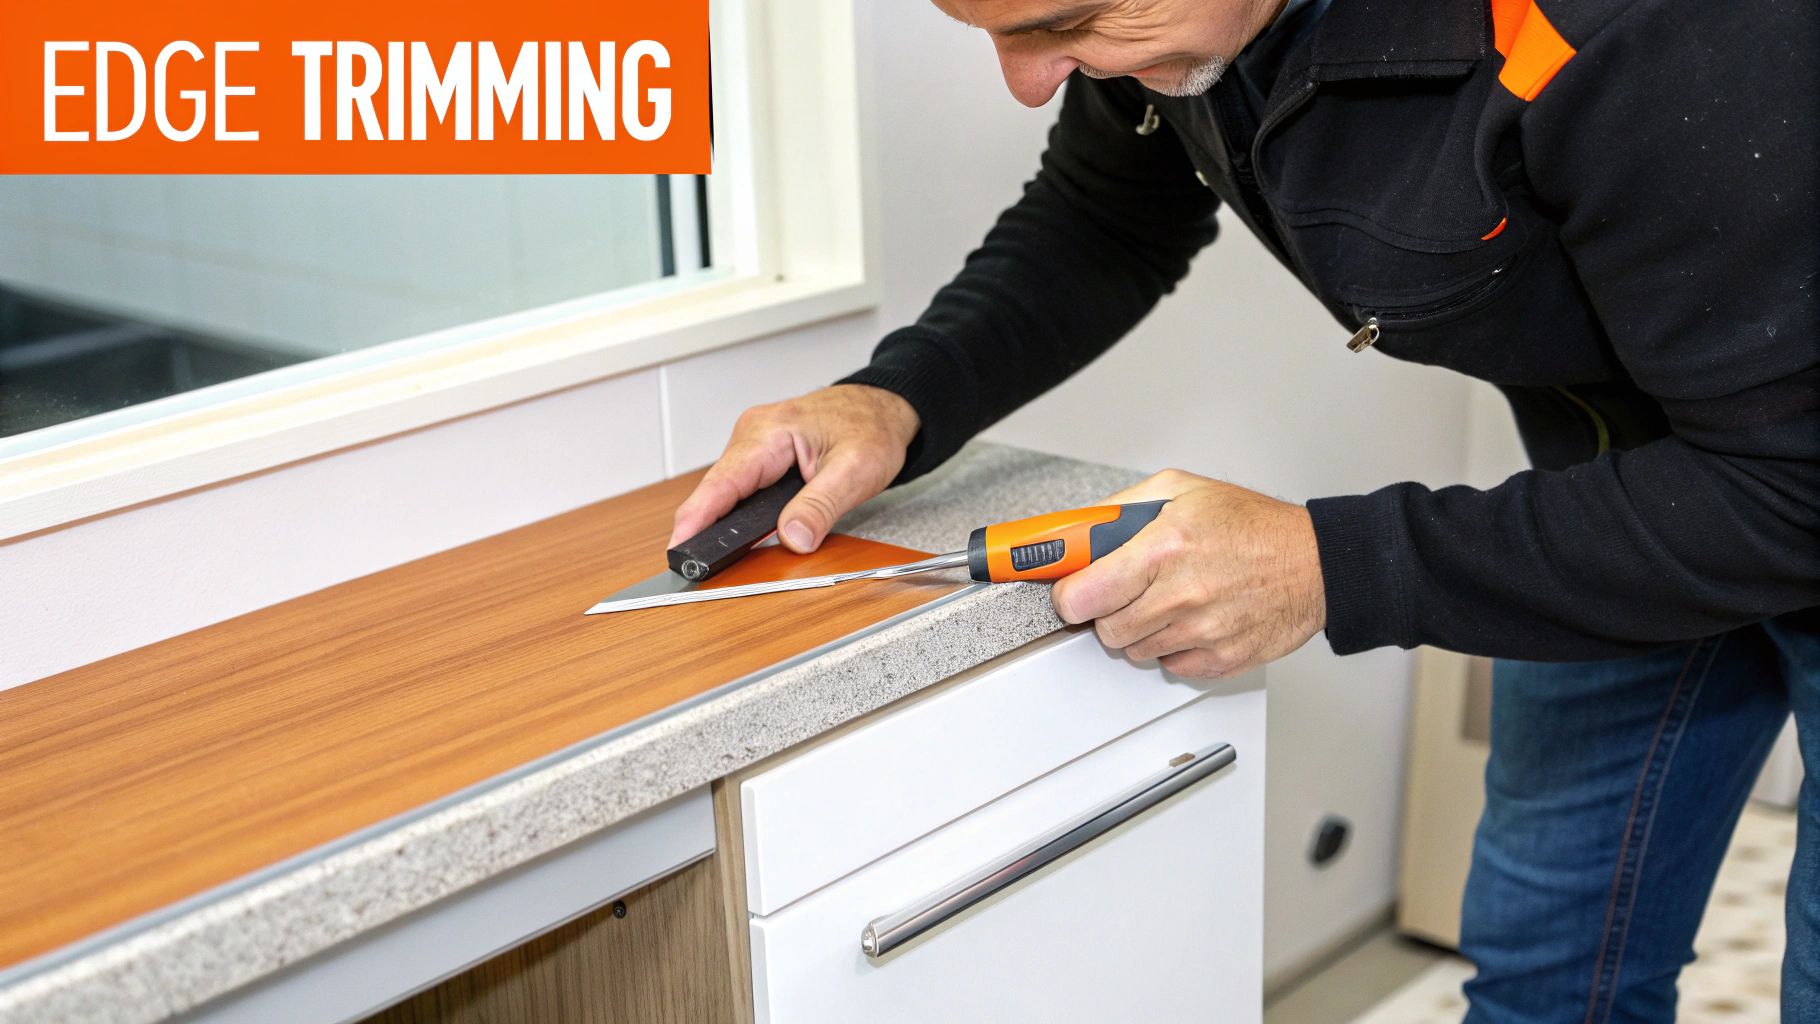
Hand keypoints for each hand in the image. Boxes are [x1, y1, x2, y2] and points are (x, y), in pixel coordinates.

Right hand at [669, 384, 920, 552]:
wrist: (883, 407)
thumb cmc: (872, 427)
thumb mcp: (856, 471)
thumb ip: (821, 505)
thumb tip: (793, 539)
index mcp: (768, 433)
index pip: (721, 483)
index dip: (696, 520)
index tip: (680, 550)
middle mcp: (752, 435)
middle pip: (717, 491)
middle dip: (706, 529)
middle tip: (700, 567)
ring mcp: (753, 445)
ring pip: (726, 492)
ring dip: (723, 523)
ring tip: (715, 557)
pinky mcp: (760, 457)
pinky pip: (740, 489)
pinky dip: (738, 513)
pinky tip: (739, 535)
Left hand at [1050, 469, 1325, 678]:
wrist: (1314, 563)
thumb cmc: (1252, 526)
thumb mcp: (1181, 489)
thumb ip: (1121, 508)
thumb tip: (1079, 529)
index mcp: (1164, 547)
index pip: (1082, 594)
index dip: (1068, 595)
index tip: (1069, 593)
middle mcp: (1181, 594)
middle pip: (1105, 629)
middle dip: (1107, 611)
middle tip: (1127, 591)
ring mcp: (1201, 631)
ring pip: (1134, 651)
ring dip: (1141, 630)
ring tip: (1168, 600)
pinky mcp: (1220, 659)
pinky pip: (1169, 666)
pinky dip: (1173, 648)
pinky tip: (1191, 620)